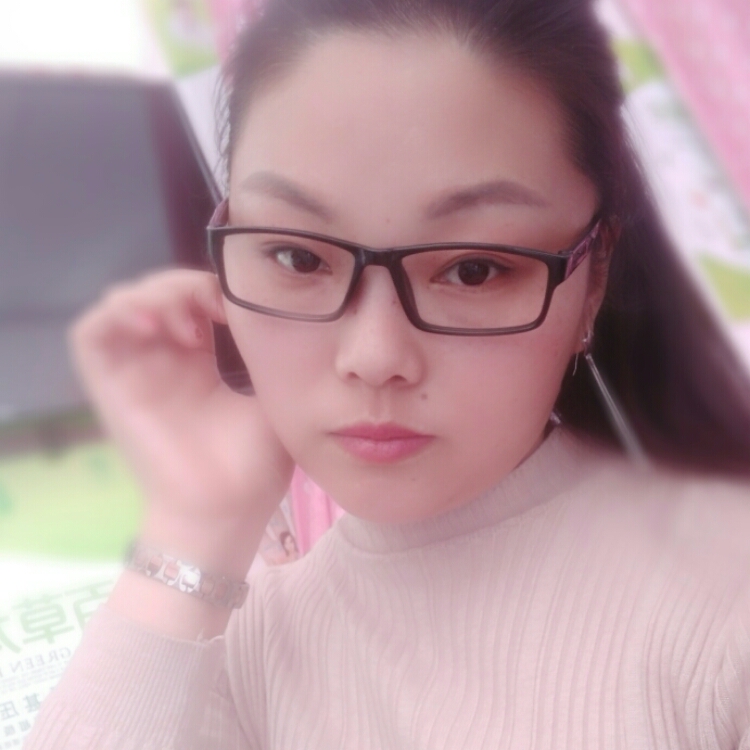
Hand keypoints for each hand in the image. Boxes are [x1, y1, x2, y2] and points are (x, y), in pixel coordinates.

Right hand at [70, 269, 294, 565]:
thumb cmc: (254, 464)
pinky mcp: (109, 387)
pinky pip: (91, 334)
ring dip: (153, 295)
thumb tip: (275, 308)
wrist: (227, 511)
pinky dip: (116, 314)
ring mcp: (134, 372)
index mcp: (199, 362)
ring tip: (185, 321)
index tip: (240, 303)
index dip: (211, 289)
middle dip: (185, 286)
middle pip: (158, 294)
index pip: (191, 302)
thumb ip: (266, 352)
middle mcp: (163, 361)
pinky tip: (155, 323)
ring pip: (124, 303)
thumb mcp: (272, 396)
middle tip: (214, 309)